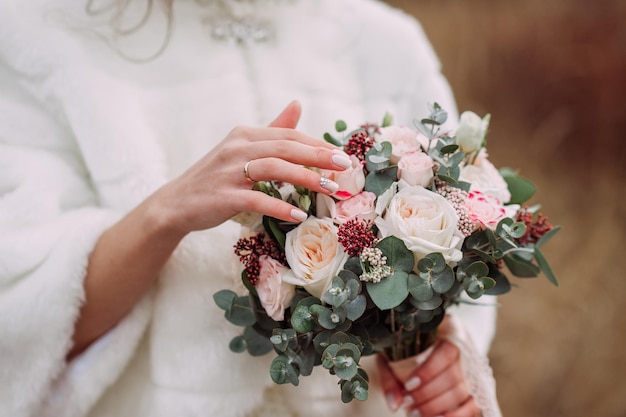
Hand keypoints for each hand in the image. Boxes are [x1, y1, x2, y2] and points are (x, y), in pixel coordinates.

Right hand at [151, 100, 351, 234]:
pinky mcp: (224, 196)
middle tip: (345, 166)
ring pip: (274, 168)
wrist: (176, 203)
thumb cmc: (215, 177)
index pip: (288, 135)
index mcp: (245, 135)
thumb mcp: (242, 149)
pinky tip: (298, 214)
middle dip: (318, 156)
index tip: (342, 155)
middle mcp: (237, 148)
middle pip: (285, 147)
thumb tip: (298, 104)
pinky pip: (257, 199)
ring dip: (306, 178)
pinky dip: (279, 206)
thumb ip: (272, 130)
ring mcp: (229, 171)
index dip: (317, 144)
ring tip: (330, 189)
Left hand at [377, 341, 480, 416]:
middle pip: (453, 376)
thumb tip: (394, 404)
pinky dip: (455, 416)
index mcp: (451, 331)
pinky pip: (472, 407)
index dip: (429, 371)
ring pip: (461, 393)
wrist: (430, 343)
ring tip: (414, 412)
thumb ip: (391, 376)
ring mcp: (474, 371)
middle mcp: (467, 350)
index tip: (408, 385)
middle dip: (427, 394)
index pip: (446, 353)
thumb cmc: (410, 346)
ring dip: (436, 407)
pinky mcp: (476, 389)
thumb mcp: (395, 352)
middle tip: (407, 403)